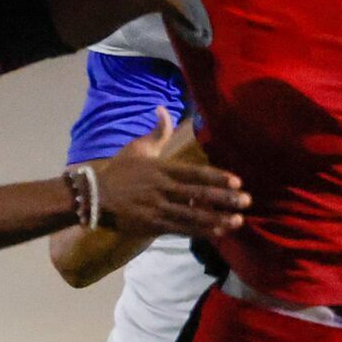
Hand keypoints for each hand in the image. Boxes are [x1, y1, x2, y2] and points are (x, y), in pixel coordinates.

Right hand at [88, 135, 246, 239]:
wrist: (94, 197)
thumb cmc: (119, 172)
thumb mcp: (137, 148)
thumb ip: (156, 132)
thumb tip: (162, 108)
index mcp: (162, 169)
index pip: (195, 173)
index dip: (217, 177)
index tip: (237, 182)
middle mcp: (163, 189)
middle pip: (198, 195)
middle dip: (224, 199)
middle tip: (246, 202)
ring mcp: (158, 209)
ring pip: (193, 215)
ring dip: (217, 219)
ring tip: (237, 222)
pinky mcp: (153, 225)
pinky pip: (181, 229)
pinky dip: (200, 231)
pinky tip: (217, 233)